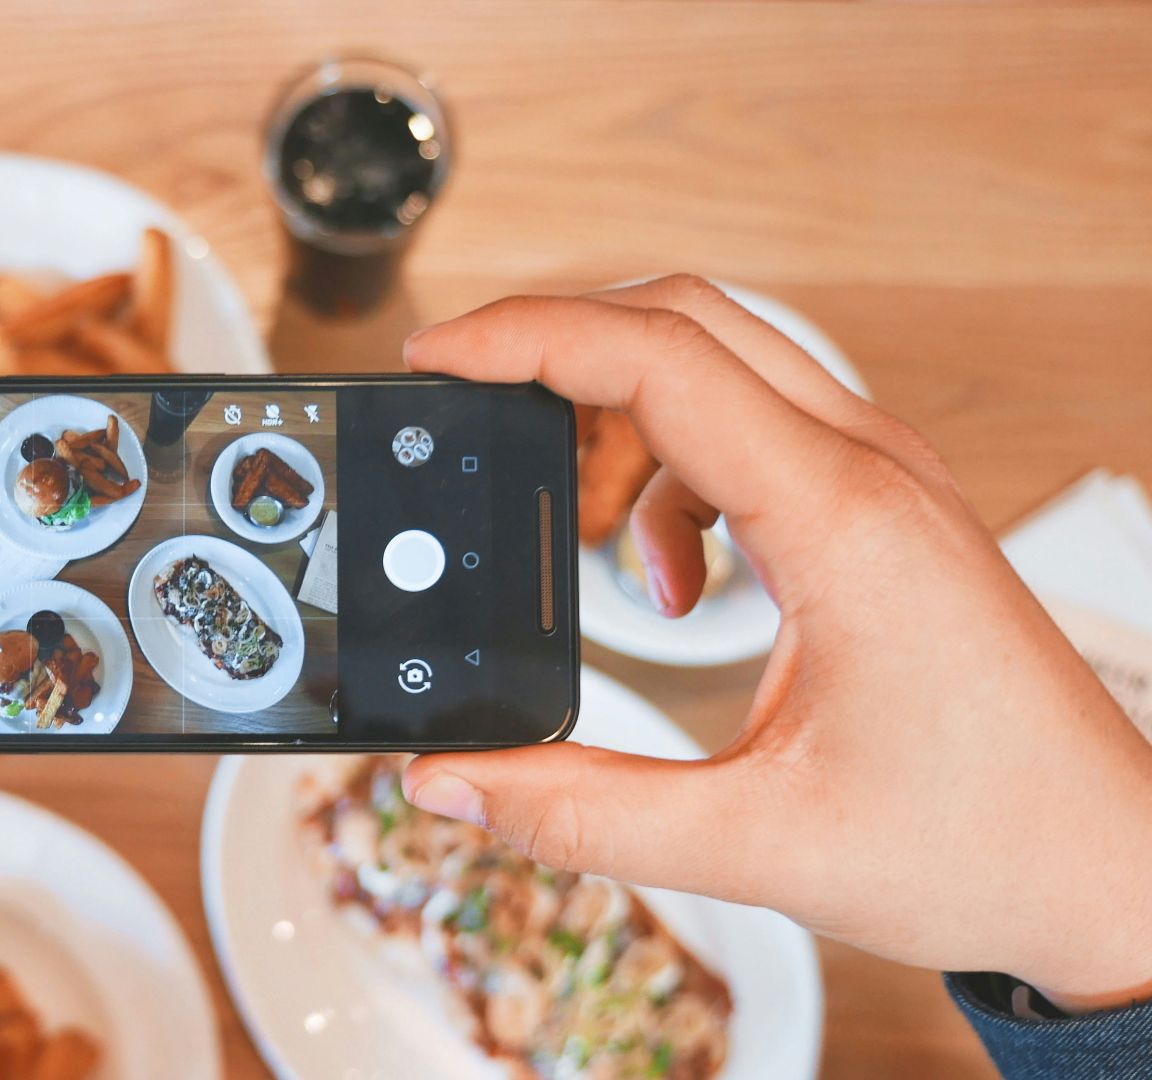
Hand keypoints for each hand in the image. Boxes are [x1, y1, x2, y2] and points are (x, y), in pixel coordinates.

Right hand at [401, 276, 1151, 1010]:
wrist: (1110, 870)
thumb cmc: (985, 843)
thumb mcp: (757, 843)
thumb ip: (583, 813)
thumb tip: (453, 778)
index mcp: (840, 521)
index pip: (659, 359)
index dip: (528, 337)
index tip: (438, 355)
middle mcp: (869, 471)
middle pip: (684, 320)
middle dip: (557, 348)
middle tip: (470, 406)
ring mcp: (884, 481)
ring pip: (719, 364)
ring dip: (618, 418)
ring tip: (576, 531)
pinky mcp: (882, 511)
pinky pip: (751, 429)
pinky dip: (674, 476)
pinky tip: (675, 581)